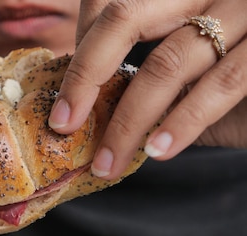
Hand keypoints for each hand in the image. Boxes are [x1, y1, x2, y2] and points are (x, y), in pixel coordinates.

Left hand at [48, 0, 246, 179]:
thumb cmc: (244, 85)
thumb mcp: (194, 70)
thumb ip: (152, 77)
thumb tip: (90, 106)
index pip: (112, 3)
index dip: (83, 45)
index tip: (68, 93)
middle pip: (125, 17)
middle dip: (86, 76)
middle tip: (62, 125)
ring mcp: (244, 9)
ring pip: (167, 63)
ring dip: (128, 122)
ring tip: (108, 164)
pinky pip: (220, 84)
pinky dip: (184, 121)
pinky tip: (159, 151)